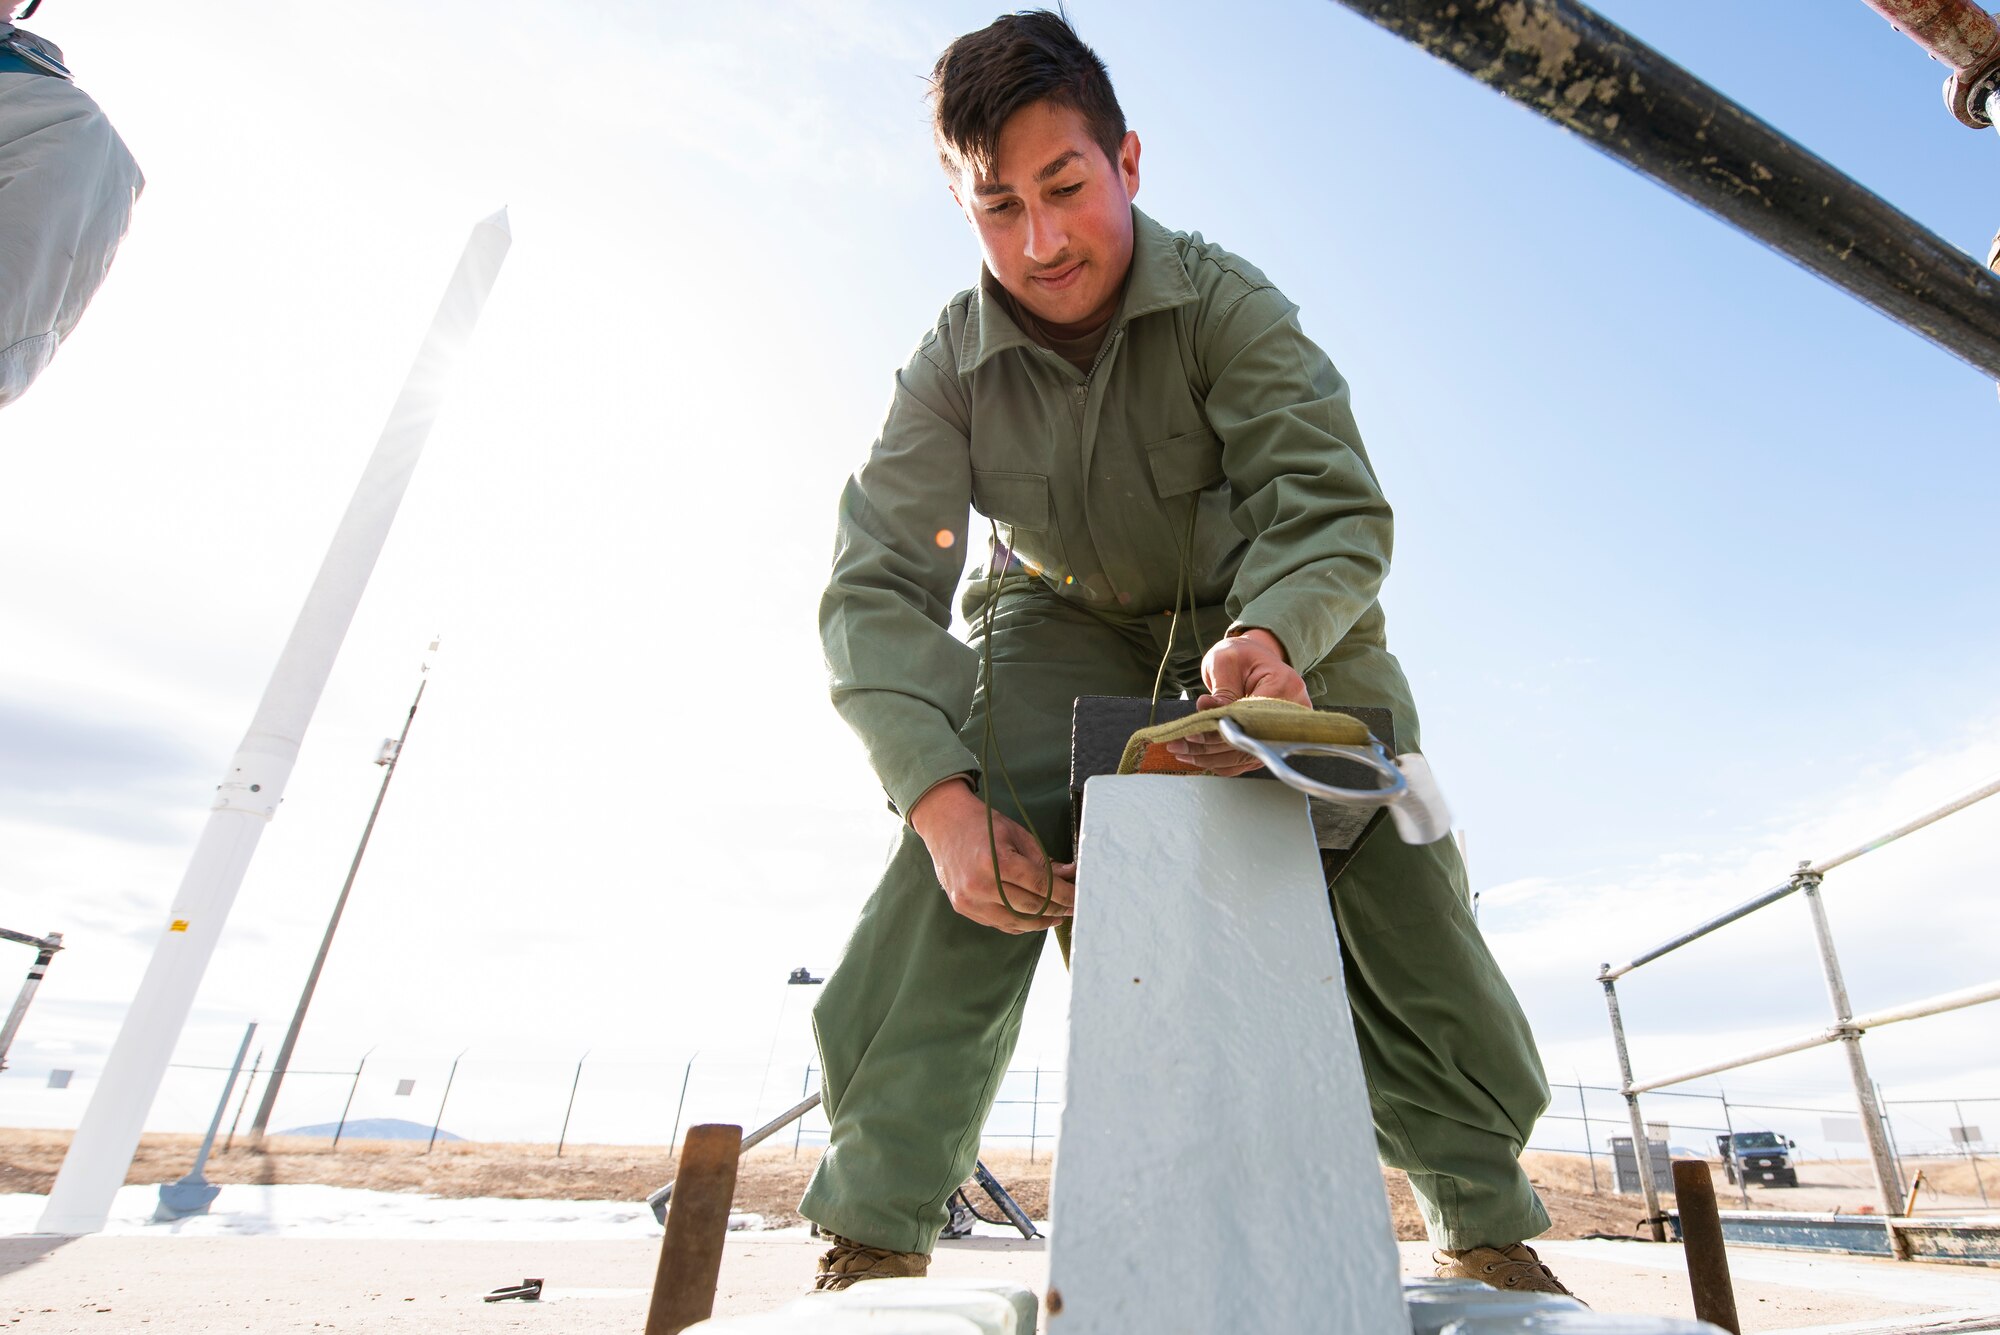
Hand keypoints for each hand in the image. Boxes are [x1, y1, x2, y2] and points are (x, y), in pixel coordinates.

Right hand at [910, 778, 1074, 932]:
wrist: (944, 823)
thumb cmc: (983, 824)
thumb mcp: (1018, 835)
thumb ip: (1044, 861)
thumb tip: (1071, 876)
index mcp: (997, 862)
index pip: (1041, 886)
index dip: (1065, 894)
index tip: (1079, 897)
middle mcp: (980, 885)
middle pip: (1030, 907)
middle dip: (1056, 909)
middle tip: (1073, 908)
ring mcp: (969, 899)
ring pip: (1015, 921)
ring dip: (1039, 921)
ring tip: (1056, 916)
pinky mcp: (963, 907)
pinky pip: (998, 923)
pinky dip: (1019, 923)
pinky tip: (1032, 918)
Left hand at [1164, 628, 1311, 776]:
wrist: (1253, 657)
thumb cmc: (1241, 655)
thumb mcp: (1226, 661)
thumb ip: (1221, 688)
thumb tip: (1208, 709)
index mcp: (1284, 686)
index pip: (1251, 718)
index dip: (1220, 729)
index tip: (1191, 733)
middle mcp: (1291, 712)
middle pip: (1249, 741)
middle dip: (1209, 747)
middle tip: (1178, 745)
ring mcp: (1283, 730)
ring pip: (1246, 754)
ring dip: (1211, 758)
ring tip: (1181, 752)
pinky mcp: (1270, 740)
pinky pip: (1246, 757)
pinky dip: (1220, 760)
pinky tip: (1197, 757)